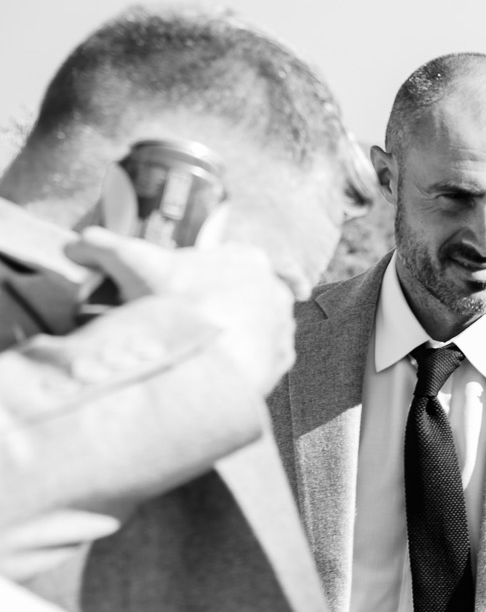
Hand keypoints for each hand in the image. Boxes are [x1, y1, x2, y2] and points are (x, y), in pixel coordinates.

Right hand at [64, 226, 295, 394]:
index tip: (194, 288)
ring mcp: (283, 325)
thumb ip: (103, 249)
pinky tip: (222, 366)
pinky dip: (244, 361)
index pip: (237, 259)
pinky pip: (264, 357)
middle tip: (194, 319)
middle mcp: (274, 289)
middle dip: (223, 305)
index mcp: (247, 258)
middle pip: (246, 294)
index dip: (211, 273)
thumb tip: (75, 245)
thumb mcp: (131, 264)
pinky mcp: (283, 358)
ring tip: (204, 346)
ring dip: (236, 333)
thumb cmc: (173, 303)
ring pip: (258, 325)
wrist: (203, 359)